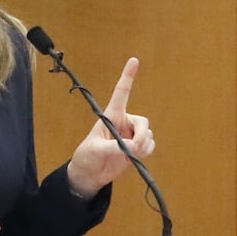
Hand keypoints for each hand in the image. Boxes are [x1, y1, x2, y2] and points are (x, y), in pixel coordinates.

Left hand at [67, 57, 154, 196]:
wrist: (90, 175)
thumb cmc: (87, 157)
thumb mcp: (96, 150)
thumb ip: (114, 147)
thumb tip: (132, 147)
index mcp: (110, 116)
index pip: (121, 93)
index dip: (127, 77)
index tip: (134, 60)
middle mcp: (123, 123)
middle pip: (143, 121)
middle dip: (142, 135)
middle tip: (134, 147)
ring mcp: (131, 135)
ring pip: (148, 135)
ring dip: (143, 146)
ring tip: (128, 154)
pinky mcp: (136, 147)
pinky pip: (150, 145)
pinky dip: (146, 152)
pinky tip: (134, 157)